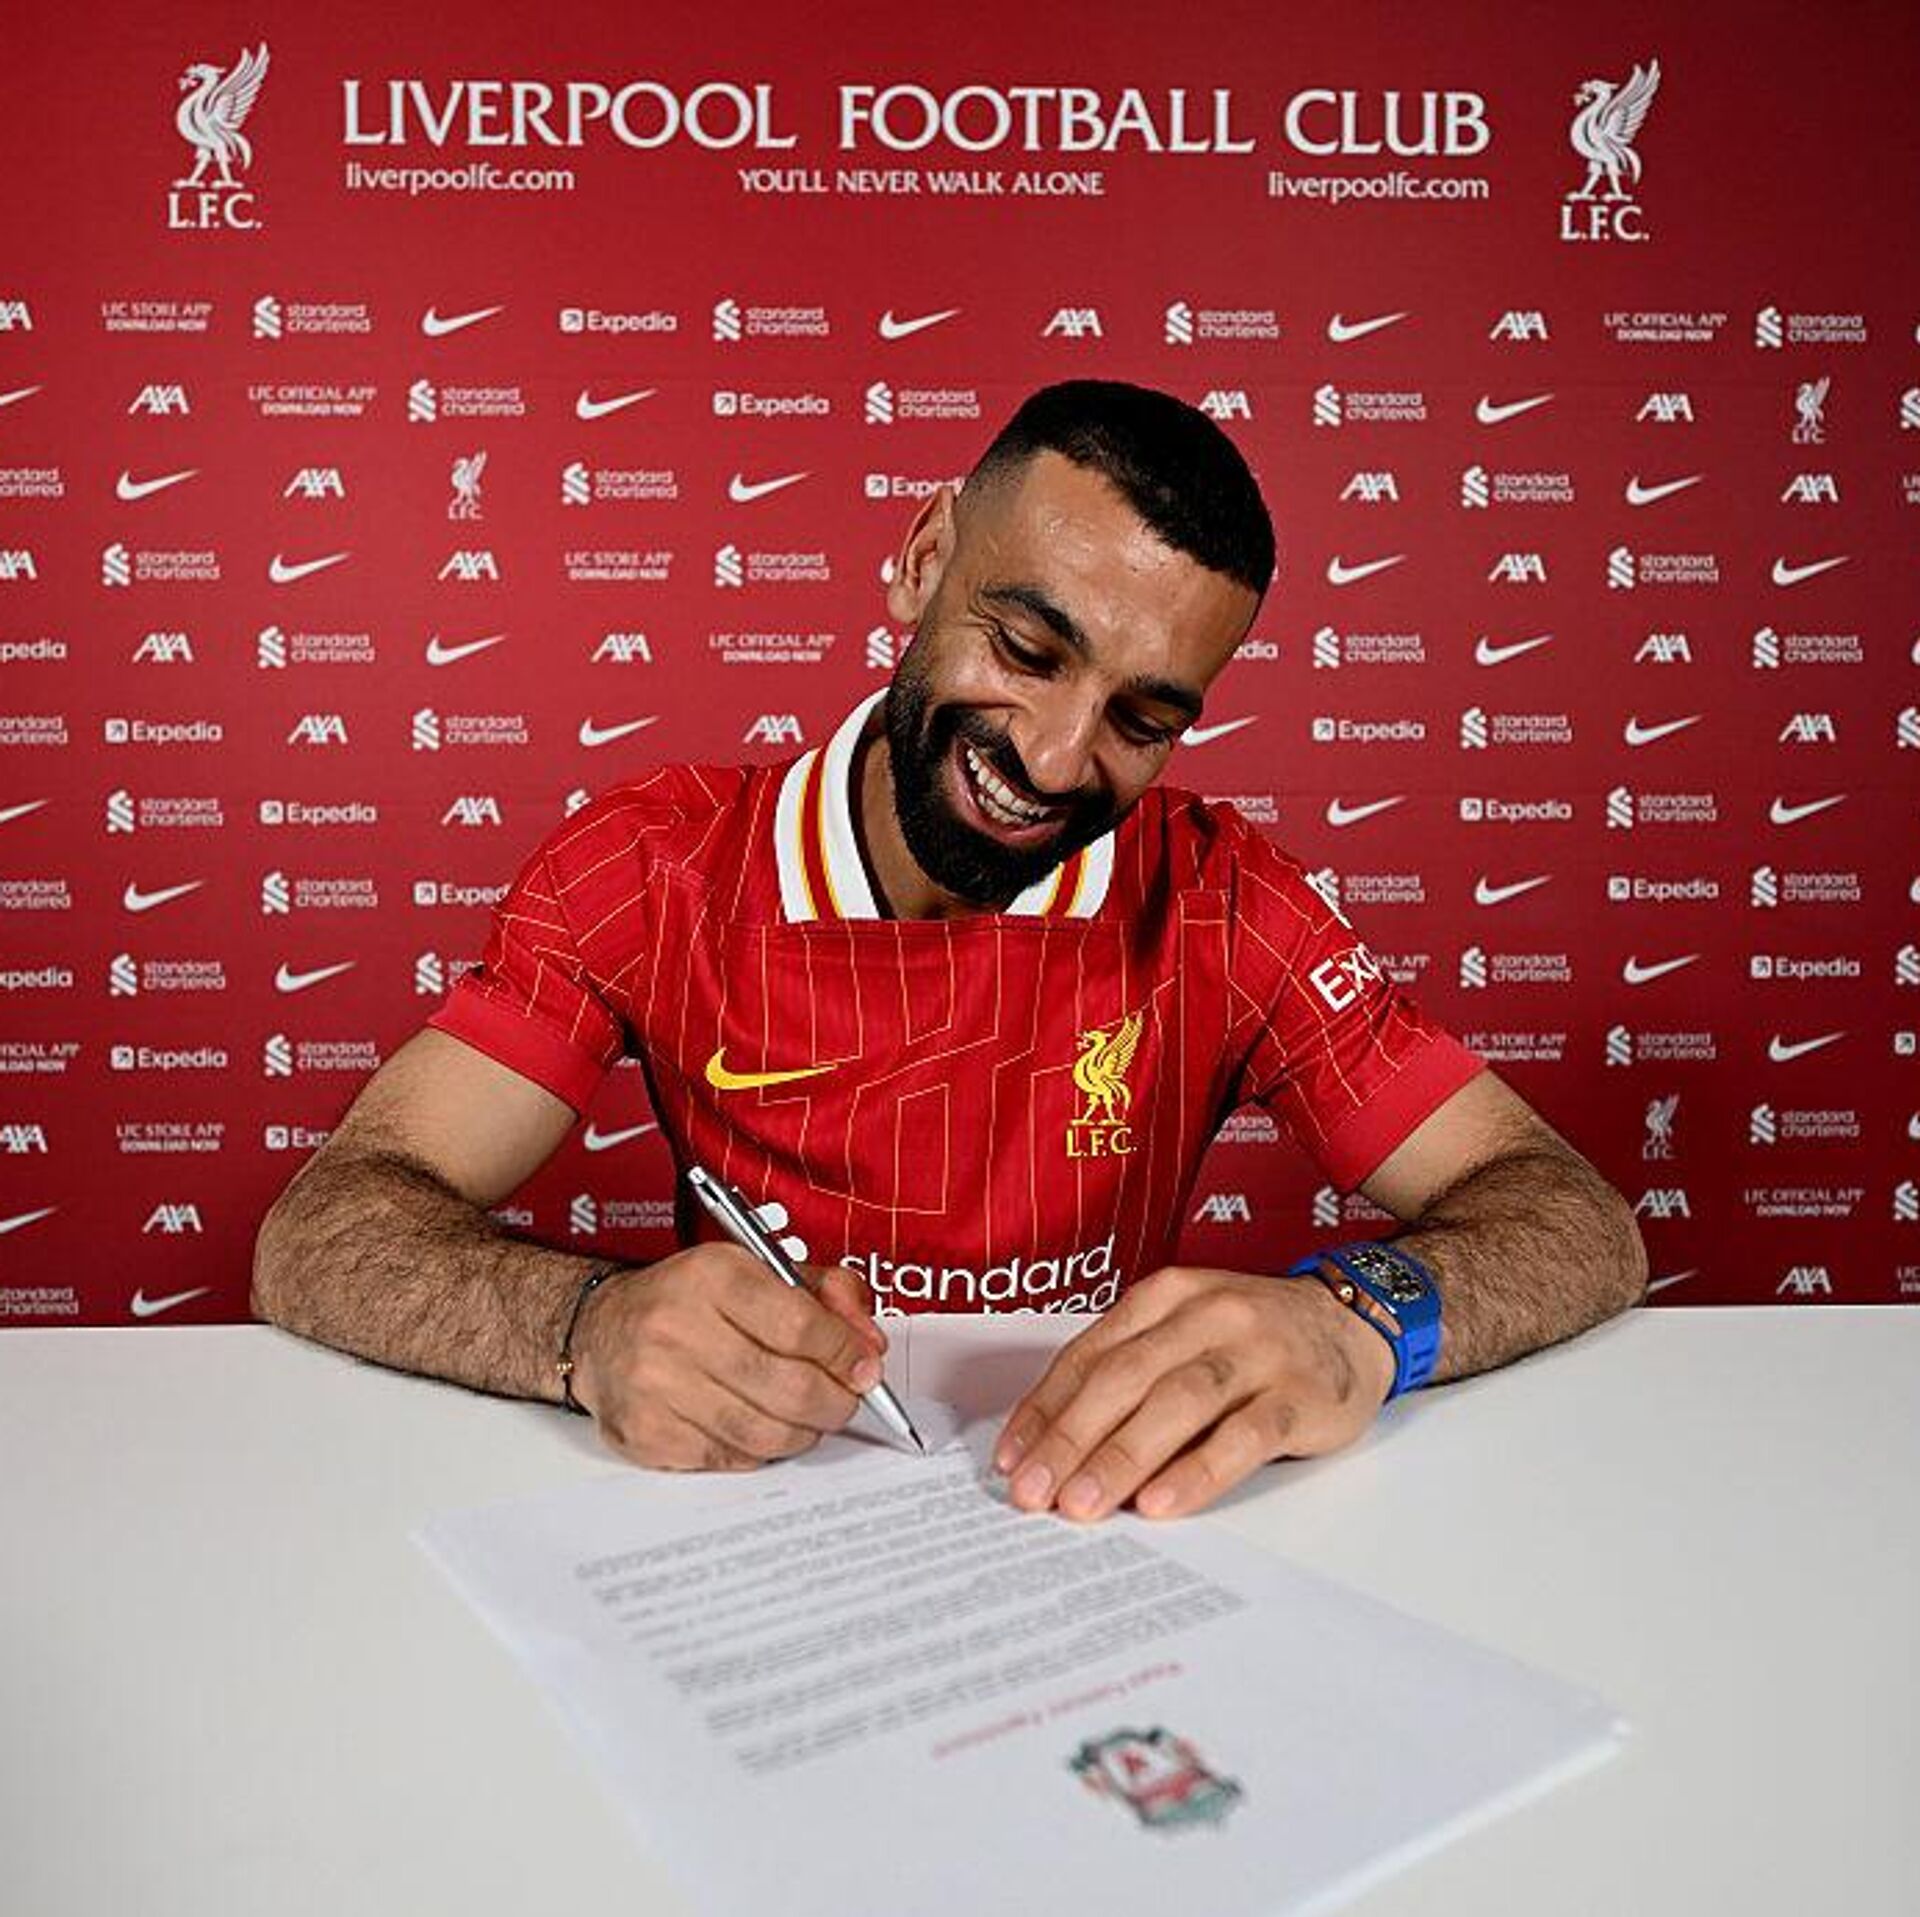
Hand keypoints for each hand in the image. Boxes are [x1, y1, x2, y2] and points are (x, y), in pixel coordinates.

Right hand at [571, 1246, 887, 1470]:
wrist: (601, 1332)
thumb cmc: (689, 1301)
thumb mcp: (756, 1270)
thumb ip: (824, 1294)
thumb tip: (868, 1343)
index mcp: (712, 1277)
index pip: (801, 1324)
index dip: (845, 1353)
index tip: (866, 1367)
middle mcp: (678, 1328)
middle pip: (789, 1387)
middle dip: (835, 1402)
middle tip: (845, 1400)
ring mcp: (657, 1385)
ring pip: (765, 1432)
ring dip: (804, 1431)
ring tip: (808, 1417)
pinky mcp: (647, 1433)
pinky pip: (731, 1458)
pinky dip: (761, 1450)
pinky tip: (760, 1426)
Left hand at [992, 1267, 1394, 1520]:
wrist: (1356, 1323)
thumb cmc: (1252, 1339)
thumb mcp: (1186, 1329)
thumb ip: (1130, 1372)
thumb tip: (1057, 1445)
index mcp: (1167, 1295)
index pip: (1090, 1354)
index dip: (1044, 1409)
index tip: (1011, 1459)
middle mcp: (1208, 1314)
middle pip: (1125, 1377)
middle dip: (1070, 1438)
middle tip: (1032, 1492)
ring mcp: (1258, 1352)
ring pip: (1177, 1402)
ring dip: (1122, 1457)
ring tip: (1081, 1505)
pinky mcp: (1301, 1395)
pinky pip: (1243, 1436)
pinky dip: (1197, 1471)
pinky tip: (1161, 1503)